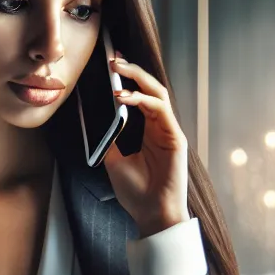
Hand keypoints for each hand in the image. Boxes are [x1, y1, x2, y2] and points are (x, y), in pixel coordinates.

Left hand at [103, 51, 189, 236]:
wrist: (151, 215)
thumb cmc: (137, 193)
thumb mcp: (114, 160)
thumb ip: (111, 138)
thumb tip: (99, 118)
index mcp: (149, 132)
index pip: (140, 97)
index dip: (128, 79)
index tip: (112, 65)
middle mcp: (161, 128)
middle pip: (150, 90)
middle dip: (133, 72)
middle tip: (113, 59)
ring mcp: (170, 132)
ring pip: (158, 94)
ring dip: (138, 79)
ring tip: (118, 70)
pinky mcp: (176, 138)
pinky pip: (161, 110)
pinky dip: (143, 100)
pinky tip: (125, 97)